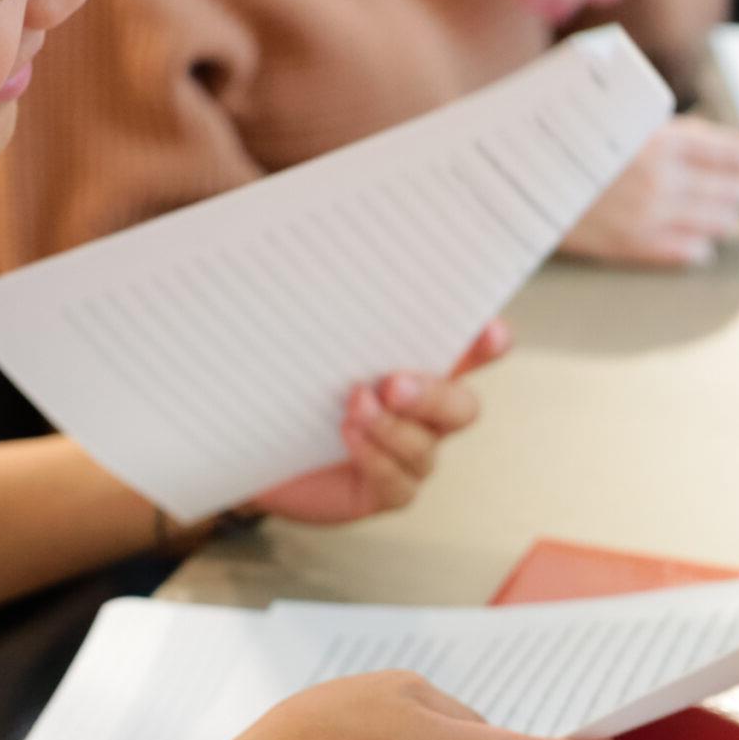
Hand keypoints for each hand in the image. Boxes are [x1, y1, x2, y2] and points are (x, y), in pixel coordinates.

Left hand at [248, 321, 506, 523]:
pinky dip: (376, 458)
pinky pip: (398, 483)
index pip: (469, 352)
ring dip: (392, 427)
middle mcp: (423, 412)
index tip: (488, 331)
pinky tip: (349, 437)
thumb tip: (324, 250)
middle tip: (394, 382)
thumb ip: (330, 308)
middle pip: (460, 407)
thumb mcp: (306, 338)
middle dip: (433, 394)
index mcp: (416, 364)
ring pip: (426, 447)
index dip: (487, 343)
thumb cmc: (285, 378)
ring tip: (354, 406)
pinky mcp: (384, 489)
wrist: (250, 438)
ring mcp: (407, 454)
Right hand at [563, 114, 738, 267]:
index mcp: (661, 141)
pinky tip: (703, 248)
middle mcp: (661, 180)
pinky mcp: (629, 244)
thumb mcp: (618, 117)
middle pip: (724, 189)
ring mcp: (648, 216)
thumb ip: (667, 128)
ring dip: (726, 219)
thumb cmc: (566, 140)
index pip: (725, 152)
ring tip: (734, 217)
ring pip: (710, 223)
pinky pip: (679, 251)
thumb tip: (711, 139)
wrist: (519, 176)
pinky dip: (696, 249)